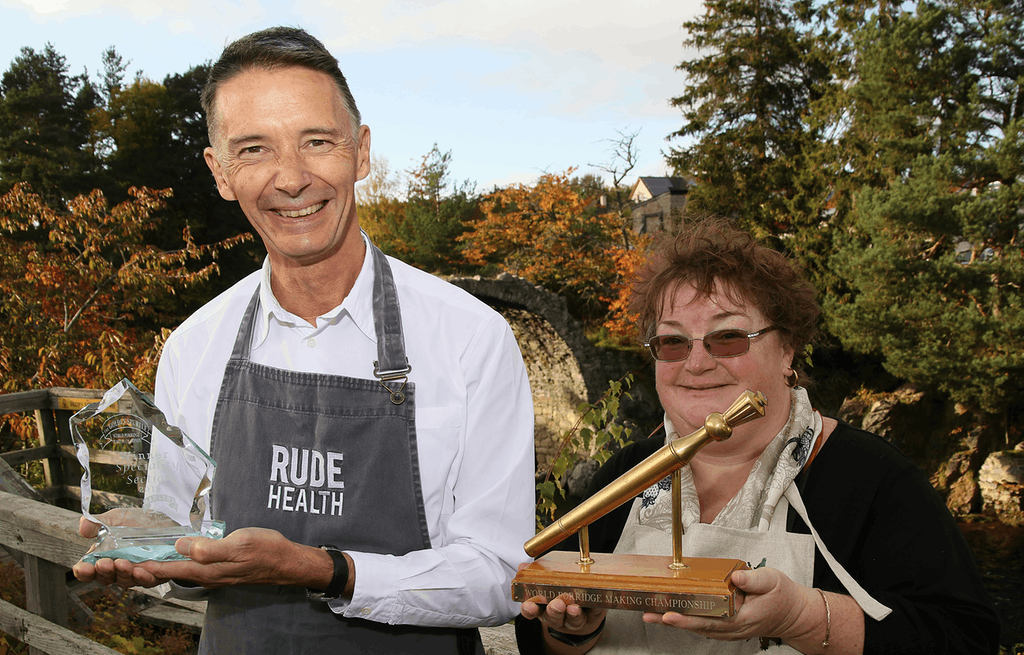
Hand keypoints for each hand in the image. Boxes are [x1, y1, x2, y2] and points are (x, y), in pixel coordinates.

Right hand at [73, 508, 183, 587]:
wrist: (166, 518)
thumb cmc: (137, 521)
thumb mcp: (116, 518)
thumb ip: (98, 523)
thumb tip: (82, 527)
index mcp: (103, 557)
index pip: (88, 571)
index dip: (83, 572)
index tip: (82, 568)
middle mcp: (117, 569)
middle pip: (106, 578)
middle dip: (103, 572)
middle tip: (103, 563)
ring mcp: (136, 573)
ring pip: (126, 580)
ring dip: (122, 574)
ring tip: (121, 563)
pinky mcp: (155, 574)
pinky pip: (148, 580)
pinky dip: (143, 577)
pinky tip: (139, 570)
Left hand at [132, 527, 331, 588]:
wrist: (287, 562)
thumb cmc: (266, 550)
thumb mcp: (238, 543)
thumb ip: (208, 547)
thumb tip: (180, 544)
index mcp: (207, 570)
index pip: (169, 570)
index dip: (146, 567)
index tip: (123, 565)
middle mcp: (206, 575)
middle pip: (170, 574)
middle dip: (146, 571)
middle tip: (122, 565)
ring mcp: (213, 573)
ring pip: (178, 572)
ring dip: (158, 568)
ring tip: (139, 561)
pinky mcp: (220, 569)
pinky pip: (190, 568)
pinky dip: (175, 564)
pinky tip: (172, 555)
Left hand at [642, 567, 818, 642]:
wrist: (793, 614)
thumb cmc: (782, 597)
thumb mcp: (772, 581)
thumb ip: (754, 580)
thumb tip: (736, 577)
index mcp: (741, 618)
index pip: (710, 620)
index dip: (688, 618)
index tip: (670, 614)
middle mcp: (731, 628)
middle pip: (697, 626)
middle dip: (672, 621)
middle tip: (651, 615)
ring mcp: (728, 630)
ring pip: (698, 628)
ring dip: (675, 622)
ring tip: (653, 614)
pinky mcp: (726, 627)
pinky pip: (703, 626)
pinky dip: (686, 621)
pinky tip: (672, 614)